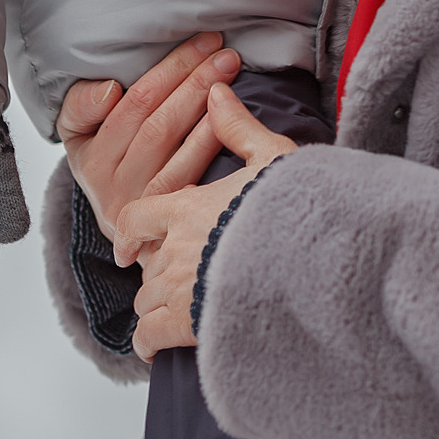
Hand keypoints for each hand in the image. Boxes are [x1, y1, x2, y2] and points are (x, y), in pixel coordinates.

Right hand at [56, 32, 241, 239]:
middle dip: (194, 81)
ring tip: (230, 73)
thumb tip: (110, 90)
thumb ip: (82, 104)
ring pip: (178, 155)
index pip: (131, 106)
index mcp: (90, 158)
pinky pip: (195, 182)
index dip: (168, 72)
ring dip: (210, 111)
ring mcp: (143, 209)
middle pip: (158, 126)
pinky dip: (213, 149)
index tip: (200, 43)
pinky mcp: (168, 221)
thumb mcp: (78, 131)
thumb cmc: (106, 158)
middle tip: (224, 51)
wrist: (124, 227)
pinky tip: (232, 123)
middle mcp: (112, 188)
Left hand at [115, 80, 297, 360]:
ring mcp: (179, 288)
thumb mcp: (273, 158)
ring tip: (173, 309)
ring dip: (154, 305)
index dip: (130, 231)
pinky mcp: (186, 325)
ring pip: (145, 300)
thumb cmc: (295, 210)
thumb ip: (238, 128)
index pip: (137, 216)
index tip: (129, 245)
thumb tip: (216, 92)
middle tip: (174, 280)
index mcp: (187, 206)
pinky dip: (147, 341)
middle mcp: (175, 247)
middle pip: (145, 264)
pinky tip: (154, 346)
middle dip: (155, 272)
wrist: (309, 262)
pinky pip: (148, 337)